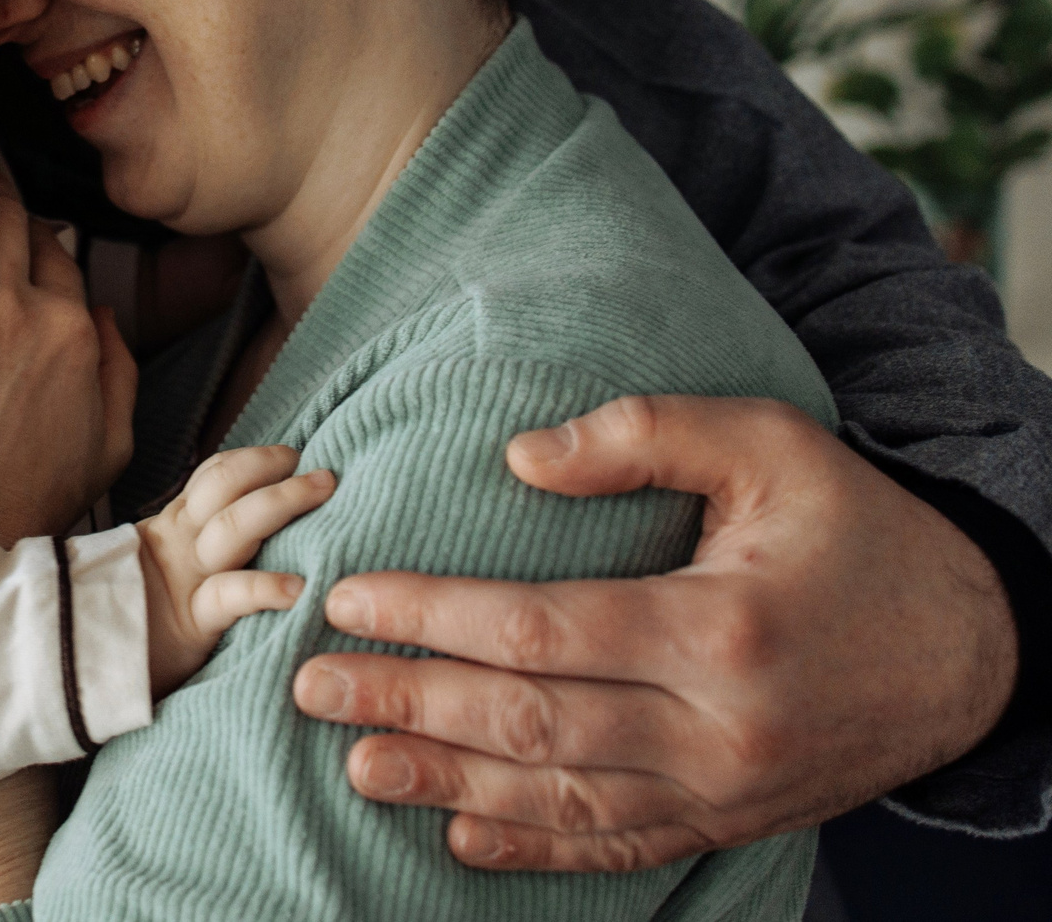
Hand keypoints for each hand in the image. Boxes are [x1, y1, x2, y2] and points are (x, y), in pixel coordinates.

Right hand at [139, 445, 332, 694]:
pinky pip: (230, 595)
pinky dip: (264, 587)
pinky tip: (297, 588)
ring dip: (281, 501)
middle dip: (270, 469)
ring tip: (320, 491)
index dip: (249, 460)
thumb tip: (246, 537)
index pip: (210, 478)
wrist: (76, 661)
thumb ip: (193, 552)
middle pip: (224, 489)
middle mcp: (179, 545)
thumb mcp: (156, 576)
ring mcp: (185, 579)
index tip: (287, 456)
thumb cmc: (130, 626)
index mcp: (171, 530)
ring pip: (233, 526)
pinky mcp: (192, 623)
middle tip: (321, 472)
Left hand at [290, 394, 1019, 872]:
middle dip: (409, 703)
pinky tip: (458, 835)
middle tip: (307, 686)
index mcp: (719, 625)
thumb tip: (519, 457)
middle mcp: (717, 726)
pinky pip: (618, 848)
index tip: (349, 598)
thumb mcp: (769, 444)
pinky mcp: (728, 825)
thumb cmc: (854, 531)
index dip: (434, 617)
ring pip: (561, 797)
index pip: (540, 627)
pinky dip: (534, 846)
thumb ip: (644, 433)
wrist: (972, 650)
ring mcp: (723, 791)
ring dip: (447, 784)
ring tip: (355, 764)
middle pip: (531, 721)